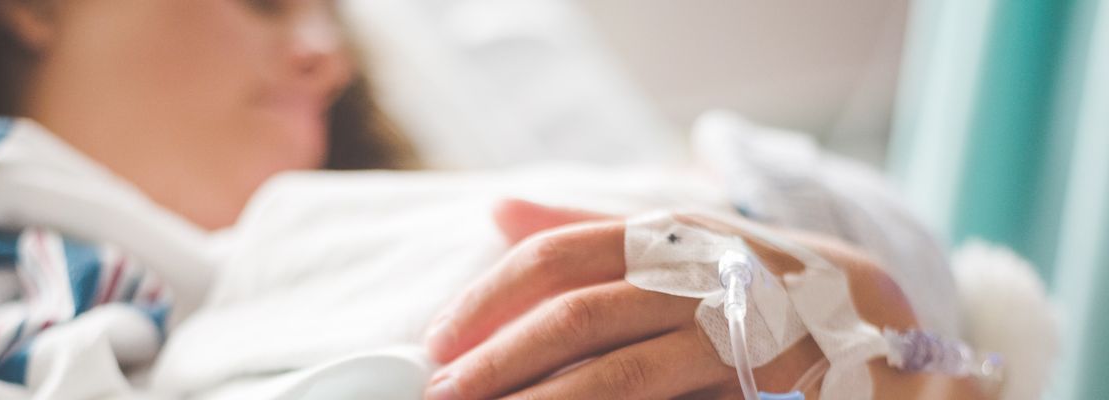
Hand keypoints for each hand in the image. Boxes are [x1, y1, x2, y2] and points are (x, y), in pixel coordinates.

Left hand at [422, 199, 921, 398]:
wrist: (876, 321)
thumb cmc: (752, 278)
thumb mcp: (675, 239)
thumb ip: (589, 228)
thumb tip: (498, 210)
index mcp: (667, 235)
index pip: (559, 255)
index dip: (490, 297)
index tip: (437, 338)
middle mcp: (695, 276)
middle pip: (577, 315)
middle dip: (498, 358)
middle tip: (440, 394)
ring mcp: (733, 335)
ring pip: (620, 372)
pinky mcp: (758, 384)